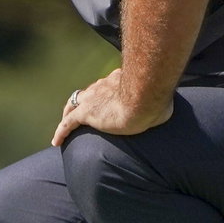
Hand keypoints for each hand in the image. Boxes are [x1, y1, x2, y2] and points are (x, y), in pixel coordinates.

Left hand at [51, 68, 173, 145]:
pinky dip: (61, 131)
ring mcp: (93, 98)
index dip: (102, 93)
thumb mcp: (160, 99)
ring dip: (69, 114)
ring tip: (65, 126)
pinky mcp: (86, 113)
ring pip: (74, 105)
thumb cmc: (156, 98)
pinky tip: (56, 142)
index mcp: (119, 80)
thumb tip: (167, 109)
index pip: (106, 86)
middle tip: (78, 111)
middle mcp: (103, 86)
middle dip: (82, 101)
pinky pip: (68, 123)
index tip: (104, 100)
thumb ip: (159, 103)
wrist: (144, 97)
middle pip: (88, 93)